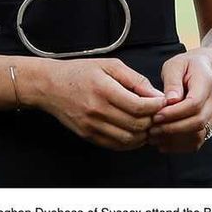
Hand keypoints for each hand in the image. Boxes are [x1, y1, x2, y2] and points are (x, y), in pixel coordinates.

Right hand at [21, 57, 166, 150]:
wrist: (49, 86)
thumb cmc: (80, 72)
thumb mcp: (109, 65)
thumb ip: (135, 80)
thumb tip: (156, 95)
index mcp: (103, 89)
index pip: (139, 106)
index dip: (156, 106)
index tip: (161, 101)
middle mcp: (97, 110)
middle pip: (137, 125)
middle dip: (153, 120)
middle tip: (156, 112)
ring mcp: (92, 126)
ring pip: (129, 139)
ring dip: (143, 133)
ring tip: (146, 122)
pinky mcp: (88, 136)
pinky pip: (117, 145)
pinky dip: (130, 141)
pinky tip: (133, 131)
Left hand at [148, 50, 211, 152]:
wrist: (204, 71)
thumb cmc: (186, 66)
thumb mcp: (176, 65)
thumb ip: (172, 82)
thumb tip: (170, 100)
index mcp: (206, 84)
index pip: (194, 104)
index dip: (174, 113)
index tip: (156, 115)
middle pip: (198, 122)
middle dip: (172, 128)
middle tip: (151, 129)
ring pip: (199, 136)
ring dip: (175, 140)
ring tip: (153, 137)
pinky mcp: (208, 126)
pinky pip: (197, 141)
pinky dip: (180, 146)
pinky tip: (162, 143)